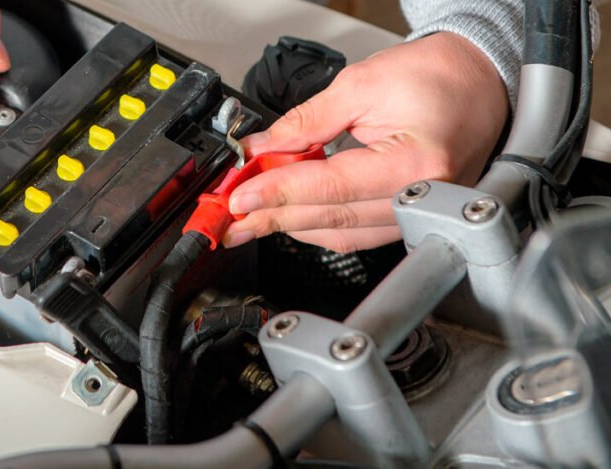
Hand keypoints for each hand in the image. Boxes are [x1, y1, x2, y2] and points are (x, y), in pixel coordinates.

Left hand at [223, 32, 507, 252]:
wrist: (479, 82)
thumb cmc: (439, 77)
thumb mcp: (362, 84)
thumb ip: (307, 122)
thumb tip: (263, 148)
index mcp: (416, 164)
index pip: (331, 188)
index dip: (279, 193)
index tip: (241, 196)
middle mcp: (421, 199)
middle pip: (331, 218)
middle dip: (274, 217)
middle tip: (232, 219)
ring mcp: (417, 213)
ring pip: (341, 234)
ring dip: (292, 225)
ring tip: (252, 218)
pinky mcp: (409, 216)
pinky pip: (357, 233)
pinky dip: (318, 224)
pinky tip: (290, 215)